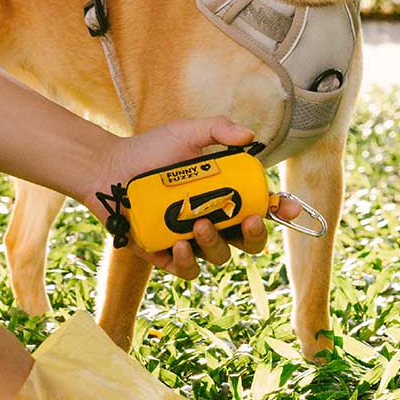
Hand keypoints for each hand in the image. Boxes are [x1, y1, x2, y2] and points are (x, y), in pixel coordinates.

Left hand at [87, 117, 300, 278]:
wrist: (108, 169)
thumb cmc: (148, 151)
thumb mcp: (185, 133)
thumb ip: (218, 129)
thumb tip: (249, 136)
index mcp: (225, 195)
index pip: (262, 207)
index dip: (282, 211)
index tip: (291, 207)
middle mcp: (213, 221)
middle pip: (248, 241)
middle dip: (256, 235)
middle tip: (250, 221)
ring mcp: (191, 241)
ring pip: (219, 256)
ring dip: (216, 243)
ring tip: (199, 224)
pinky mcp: (165, 256)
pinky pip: (187, 270)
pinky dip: (188, 262)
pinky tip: (180, 246)